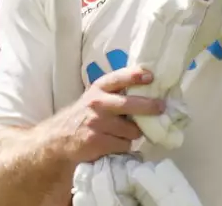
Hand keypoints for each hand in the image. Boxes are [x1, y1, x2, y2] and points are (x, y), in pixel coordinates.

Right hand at [44, 67, 165, 163]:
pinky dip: (124, 145)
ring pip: (131, 129)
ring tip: (125, 132)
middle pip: (130, 104)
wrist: (59, 138)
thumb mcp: (98, 97)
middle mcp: (97, 103)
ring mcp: (97, 123)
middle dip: (150, 106)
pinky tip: (115, 142)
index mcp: (99, 88)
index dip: (135, 76)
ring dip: (134, 133)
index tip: (151, 76)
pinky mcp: (97, 141)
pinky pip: (124, 144)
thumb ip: (117, 93)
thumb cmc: (86, 115)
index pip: (119, 78)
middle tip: (161, 107)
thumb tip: (150, 91)